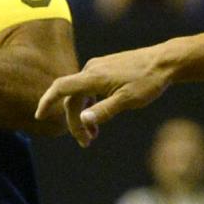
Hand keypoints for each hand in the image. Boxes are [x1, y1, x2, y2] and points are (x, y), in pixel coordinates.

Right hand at [35, 44, 174, 146]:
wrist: (165, 61)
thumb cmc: (148, 81)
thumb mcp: (128, 100)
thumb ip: (104, 110)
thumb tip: (83, 120)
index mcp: (93, 77)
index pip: (61, 88)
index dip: (47, 101)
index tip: (38, 116)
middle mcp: (92, 69)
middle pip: (72, 97)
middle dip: (75, 121)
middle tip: (86, 142)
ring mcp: (98, 67)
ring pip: (81, 93)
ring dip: (83, 114)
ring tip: (94, 134)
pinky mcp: (106, 68)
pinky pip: (89, 87)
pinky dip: (90, 104)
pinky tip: (98, 116)